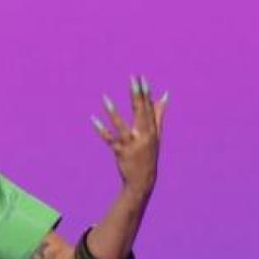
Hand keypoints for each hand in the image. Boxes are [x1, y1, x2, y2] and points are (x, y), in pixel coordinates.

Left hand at [91, 75, 166, 198]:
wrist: (143, 179)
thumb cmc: (149, 154)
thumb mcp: (156, 135)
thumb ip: (159, 115)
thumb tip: (165, 95)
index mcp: (152, 130)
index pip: (149, 108)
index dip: (145, 93)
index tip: (141, 78)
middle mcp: (143, 135)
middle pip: (139, 112)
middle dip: (136, 95)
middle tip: (132, 79)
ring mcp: (131, 144)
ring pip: (121, 125)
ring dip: (112, 111)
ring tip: (104, 98)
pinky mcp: (119, 151)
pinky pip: (109, 139)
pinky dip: (101, 129)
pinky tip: (93, 119)